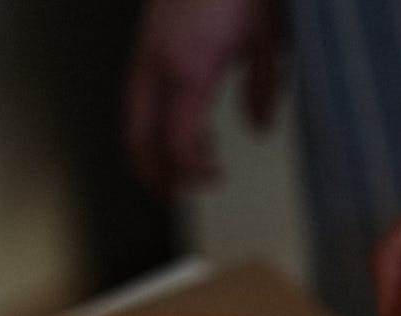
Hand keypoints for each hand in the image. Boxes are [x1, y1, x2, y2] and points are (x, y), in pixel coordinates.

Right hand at [124, 0, 282, 192]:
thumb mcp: (269, 38)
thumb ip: (263, 87)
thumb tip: (258, 128)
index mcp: (191, 69)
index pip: (178, 141)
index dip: (191, 170)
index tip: (213, 178)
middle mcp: (159, 63)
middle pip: (138, 134)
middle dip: (153, 171)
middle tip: (173, 194)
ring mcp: (147, 50)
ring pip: (131, 113)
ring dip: (149, 146)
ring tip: (177, 166)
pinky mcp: (147, 39)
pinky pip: (138, 90)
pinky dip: (152, 118)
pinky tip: (182, 120)